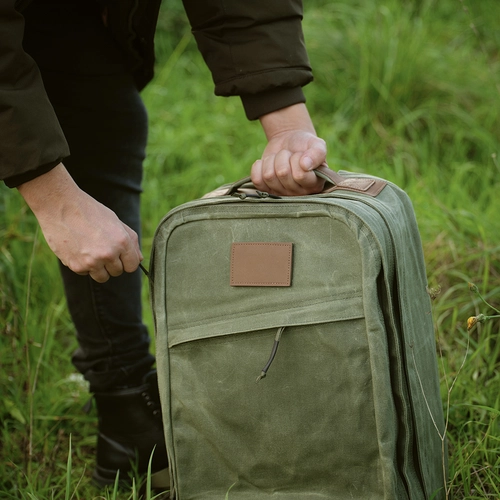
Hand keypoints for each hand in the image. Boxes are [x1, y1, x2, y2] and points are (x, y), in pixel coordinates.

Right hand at [18, 164, 142, 282]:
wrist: (60, 206)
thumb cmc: (90, 211)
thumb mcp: (116, 221)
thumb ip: (131, 241)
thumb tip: (138, 260)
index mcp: (122, 242)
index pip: (132, 266)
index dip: (126, 261)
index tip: (120, 255)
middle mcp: (109, 254)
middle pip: (117, 272)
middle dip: (112, 263)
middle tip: (101, 248)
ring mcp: (92, 261)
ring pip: (103, 277)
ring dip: (99, 268)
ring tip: (91, 251)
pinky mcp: (76, 266)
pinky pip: (85, 273)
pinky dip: (83, 264)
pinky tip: (78, 248)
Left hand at [251, 103, 326, 195]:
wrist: (290, 142)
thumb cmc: (305, 146)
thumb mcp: (316, 145)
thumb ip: (317, 153)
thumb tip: (305, 165)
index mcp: (314, 185)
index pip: (300, 175)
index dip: (297, 159)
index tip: (301, 155)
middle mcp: (298, 194)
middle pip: (282, 173)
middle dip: (284, 157)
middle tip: (289, 155)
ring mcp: (281, 194)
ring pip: (268, 176)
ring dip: (272, 160)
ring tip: (280, 158)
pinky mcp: (266, 190)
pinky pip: (256, 179)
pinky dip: (259, 166)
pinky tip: (268, 163)